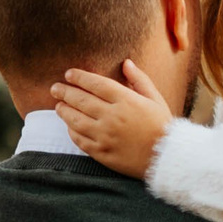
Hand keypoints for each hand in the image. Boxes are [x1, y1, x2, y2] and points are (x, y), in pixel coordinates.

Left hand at [53, 60, 175, 177]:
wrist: (166, 158)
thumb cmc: (162, 126)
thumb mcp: (155, 99)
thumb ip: (139, 80)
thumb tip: (126, 63)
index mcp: (126, 101)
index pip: (96, 84)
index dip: (79, 77)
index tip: (69, 74)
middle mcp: (113, 117)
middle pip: (81, 100)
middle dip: (65, 92)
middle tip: (55, 88)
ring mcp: (105, 136)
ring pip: (75, 120)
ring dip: (63, 111)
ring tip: (59, 106)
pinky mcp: (102, 152)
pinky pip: (79, 140)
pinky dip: (71, 131)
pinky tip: (69, 126)